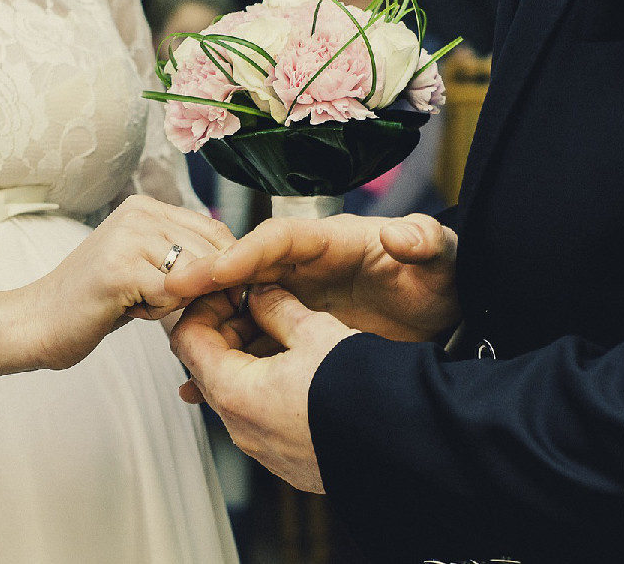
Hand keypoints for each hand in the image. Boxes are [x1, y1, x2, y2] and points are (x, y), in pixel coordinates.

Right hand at [24, 195, 234, 369]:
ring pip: (195, 276)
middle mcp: (140, 212)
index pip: (218, 233)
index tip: (204, 294)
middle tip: (152, 299)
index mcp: (148, 207)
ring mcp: (128, 236)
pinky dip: (157, 312)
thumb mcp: (149, 270)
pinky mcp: (119, 267)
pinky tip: (127, 308)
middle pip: (213, 255)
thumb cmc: (98, 302)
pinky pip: (173, 294)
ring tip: (136, 301)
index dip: (225, 270)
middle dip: (196, 290)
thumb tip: (245, 267)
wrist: (36, 322)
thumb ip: (189, 260)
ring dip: (174, 302)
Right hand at [165, 213, 459, 341]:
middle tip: (174, 309)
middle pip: (244, 272)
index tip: (209, 272)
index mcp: (331, 241)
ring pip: (241, 311)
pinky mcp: (299, 335)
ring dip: (210, 330)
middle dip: (206, 288)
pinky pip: (255, 344)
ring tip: (182, 352)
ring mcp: (299, 301)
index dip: (241, 253)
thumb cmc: (442, 277)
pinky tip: (202, 387)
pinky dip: (228, 362)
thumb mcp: (440, 256)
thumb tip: (403, 235)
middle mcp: (306, 268)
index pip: (277, 240)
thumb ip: (424, 241)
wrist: (450, 316)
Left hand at [171, 284, 356, 493]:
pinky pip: (262, 420)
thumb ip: (278, 307)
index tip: (230, 289)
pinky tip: (302, 373)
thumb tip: (260, 292)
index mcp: (235, 392)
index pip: (188, 339)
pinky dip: (268, 391)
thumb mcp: (316, 331)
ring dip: (249, 361)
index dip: (205, 305)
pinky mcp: (287, 462)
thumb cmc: (359, 390)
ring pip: (236, 395)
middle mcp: (240, 428)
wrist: (401, 444)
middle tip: (258, 305)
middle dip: (228, 331)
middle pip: (208, 368)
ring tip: (287, 335)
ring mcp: (263, 450)